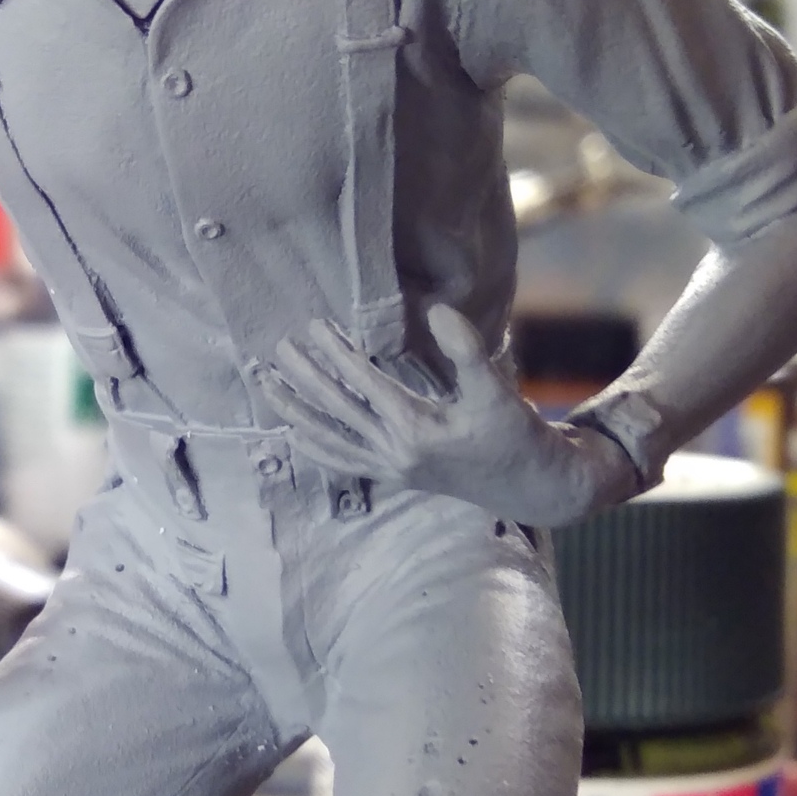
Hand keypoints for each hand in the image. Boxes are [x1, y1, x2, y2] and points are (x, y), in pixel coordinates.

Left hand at [256, 306, 638, 529]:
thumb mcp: (496, 390)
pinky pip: (344, 462)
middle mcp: (396, 453)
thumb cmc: (515, 433)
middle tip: (277, 347)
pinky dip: (316, 447)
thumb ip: (466, 349)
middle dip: (304, 378)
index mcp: (417, 430)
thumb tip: (436, 310)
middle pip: (337, 410)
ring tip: (265, 385)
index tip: (312, 327)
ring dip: (296, 412)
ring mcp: (392, 469)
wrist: (531, 485)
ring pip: (331, 439)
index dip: (336, 354)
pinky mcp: (395, 476)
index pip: (363, 386)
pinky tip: (293, 431)